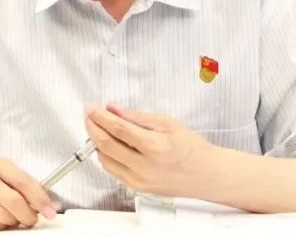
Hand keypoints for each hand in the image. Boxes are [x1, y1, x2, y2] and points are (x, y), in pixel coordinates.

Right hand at [0, 157, 55, 230]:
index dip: (40, 199)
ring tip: (13, 218)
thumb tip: (46, 206)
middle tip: (31, 220)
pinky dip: (0, 227)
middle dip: (28, 216)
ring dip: (14, 223)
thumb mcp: (6, 175)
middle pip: (14, 202)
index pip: (24, 182)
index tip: (50, 212)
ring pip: (3, 217)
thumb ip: (25, 187)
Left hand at [85, 104, 213, 196]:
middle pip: (106, 145)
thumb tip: (114, 109)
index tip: (91, 108)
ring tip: (97, 128)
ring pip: (105, 160)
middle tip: (89, 115)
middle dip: (93, 127)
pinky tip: (108, 146)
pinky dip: (106, 156)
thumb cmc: (192, 149)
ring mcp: (139, 180)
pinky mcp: (137, 188)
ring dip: (97, 142)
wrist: (206, 175)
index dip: (100, 116)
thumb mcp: (167, 123)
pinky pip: (113, 171)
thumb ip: (137, 117)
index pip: (117, 129)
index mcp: (154, 147)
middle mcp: (144, 167)